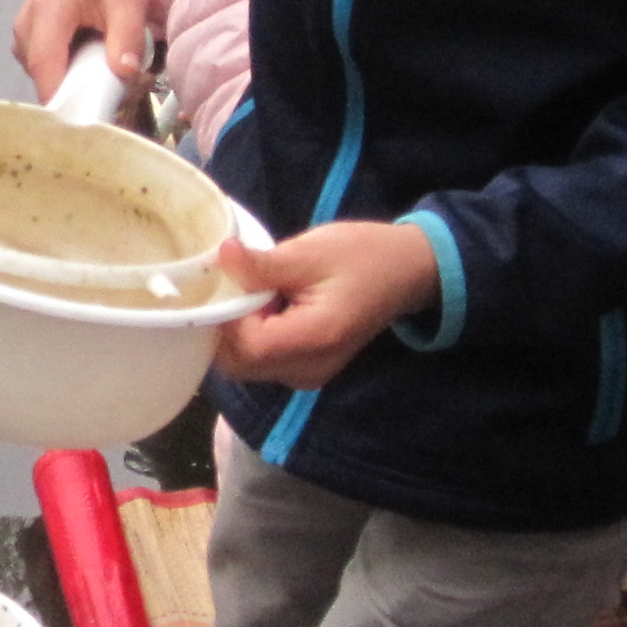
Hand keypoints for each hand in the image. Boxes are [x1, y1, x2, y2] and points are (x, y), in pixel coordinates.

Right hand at [10, 0, 147, 101]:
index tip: (87, 124)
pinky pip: (44, 70)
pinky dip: (66, 73)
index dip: (62, 100)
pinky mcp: (25, 43)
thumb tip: (124, 72)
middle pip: (44, 78)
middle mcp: (25, 26)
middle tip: (113, 96)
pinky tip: (87, 62)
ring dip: (72, 83)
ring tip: (103, 73)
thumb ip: (127, 34)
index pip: (45, 67)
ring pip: (44, 77)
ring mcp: (21, 36)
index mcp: (48, 12)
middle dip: (76, 94)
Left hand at [207, 220, 440, 387]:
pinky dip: (252, 335)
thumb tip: (220, 257)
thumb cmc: (363, 256)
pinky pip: (261, 361)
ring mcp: (305, 375)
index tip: (228, 281)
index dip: (226, 316)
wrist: (405, 271)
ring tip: (253, 290)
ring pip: (245, 365)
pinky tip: (264, 304)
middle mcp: (306, 370)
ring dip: (237, 330)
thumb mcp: (310, 251)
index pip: (244, 346)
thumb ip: (261, 265)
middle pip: (238, 363)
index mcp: (313, 341)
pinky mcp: (304, 369)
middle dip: (225, 325)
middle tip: (236, 283)